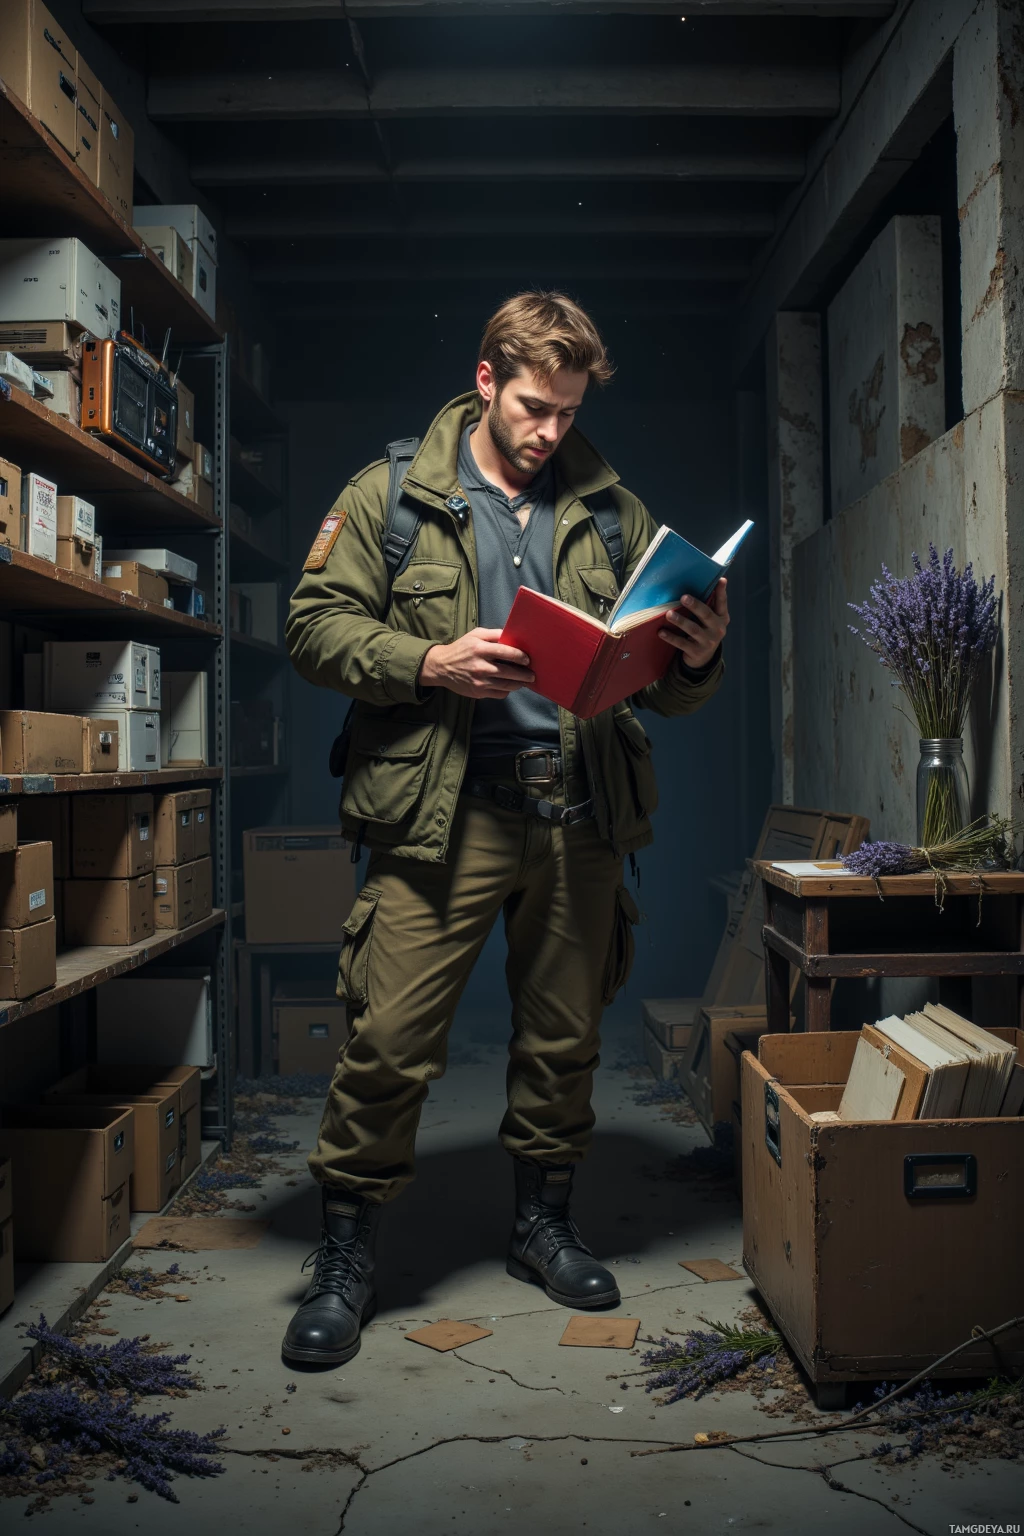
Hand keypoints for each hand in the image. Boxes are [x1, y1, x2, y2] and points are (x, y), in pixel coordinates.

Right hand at [419, 627, 535, 698]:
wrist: (441, 667)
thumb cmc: (461, 649)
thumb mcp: (475, 635)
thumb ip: (494, 634)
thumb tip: (513, 635)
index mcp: (480, 649)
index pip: (506, 652)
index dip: (520, 656)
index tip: (527, 659)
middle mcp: (480, 666)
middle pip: (509, 672)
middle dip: (524, 674)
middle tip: (532, 674)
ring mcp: (479, 681)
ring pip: (506, 685)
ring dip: (518, 684)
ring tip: (525, 681)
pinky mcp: (478, 692)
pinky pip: (499, 694)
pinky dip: (507, 690)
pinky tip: (509, 686)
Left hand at [659, 578, 728, 669]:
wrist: (703, 658)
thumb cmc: (705, 631)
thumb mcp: (711, 619)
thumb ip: (710, 604)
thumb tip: (710, 581)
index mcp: (722, 618)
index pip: (722, 603)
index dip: (722, 592)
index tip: (721, 580)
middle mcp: (718, 629)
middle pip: (706, 615)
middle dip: (695, 606)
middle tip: (683, 597)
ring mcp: (708, 642)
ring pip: (693, 629)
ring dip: (680, 621)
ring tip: (669, 614)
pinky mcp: (696, 652)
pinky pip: (682, 643)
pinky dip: (671, 637)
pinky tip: (661, 632)